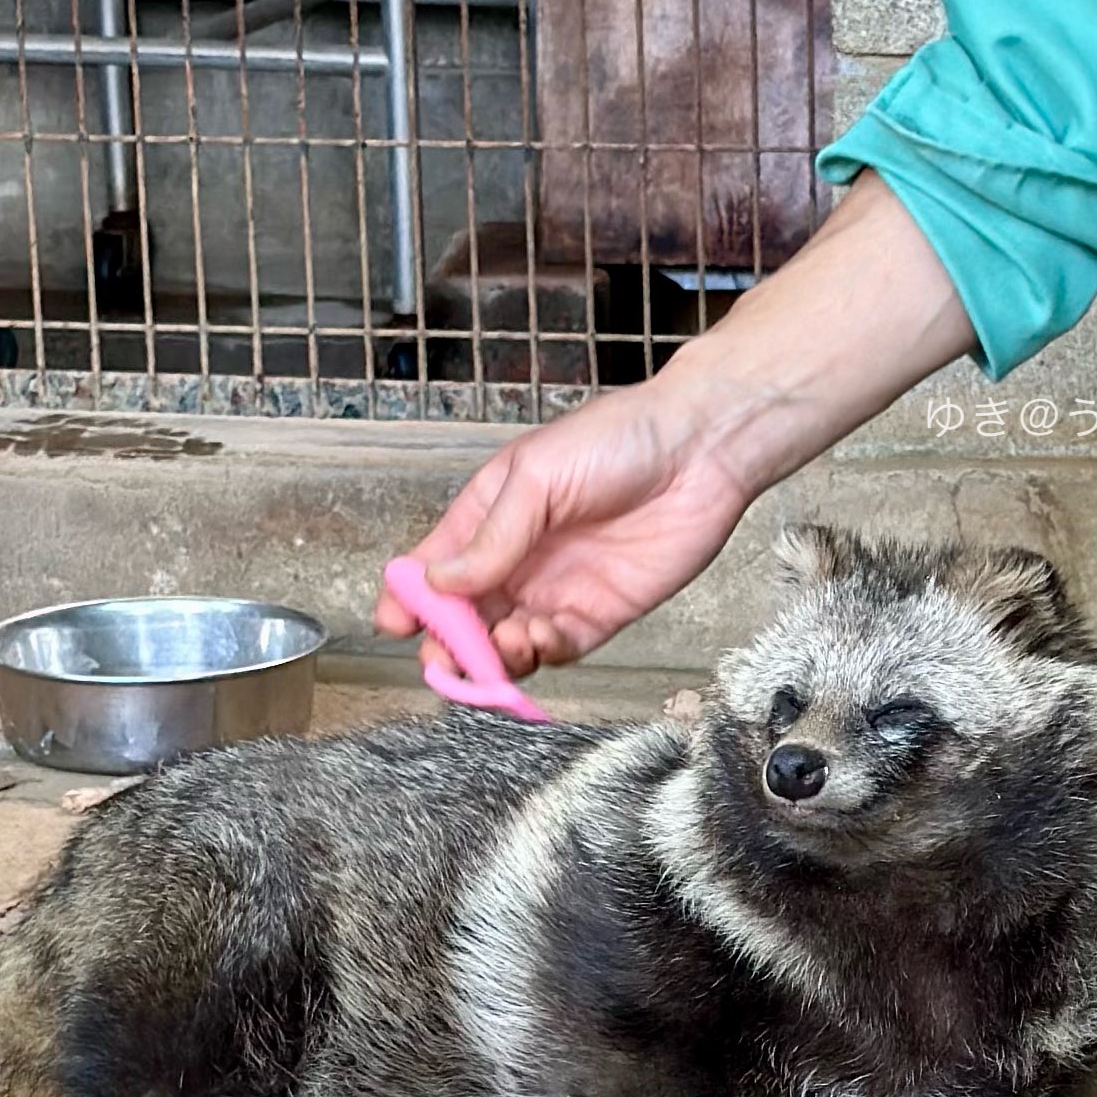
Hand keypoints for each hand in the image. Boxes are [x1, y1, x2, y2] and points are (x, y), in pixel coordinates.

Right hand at [375, 377, 753, 674]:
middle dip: (448, 643)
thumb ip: (491, 536)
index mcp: (488, 517)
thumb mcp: (537, 476)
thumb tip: (440, 582)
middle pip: (465, 617)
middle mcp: (516, 559)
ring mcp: (555, 590)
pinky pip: (555, 650)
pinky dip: (538, 656)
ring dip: (492, 656)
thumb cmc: (617, 440)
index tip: (396, 622)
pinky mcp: (598, 615)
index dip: (411, 598)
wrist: (701, 450)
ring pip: (505, 643)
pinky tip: (535, 640)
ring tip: (500, 645)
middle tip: (444, 656)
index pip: (434, 567)